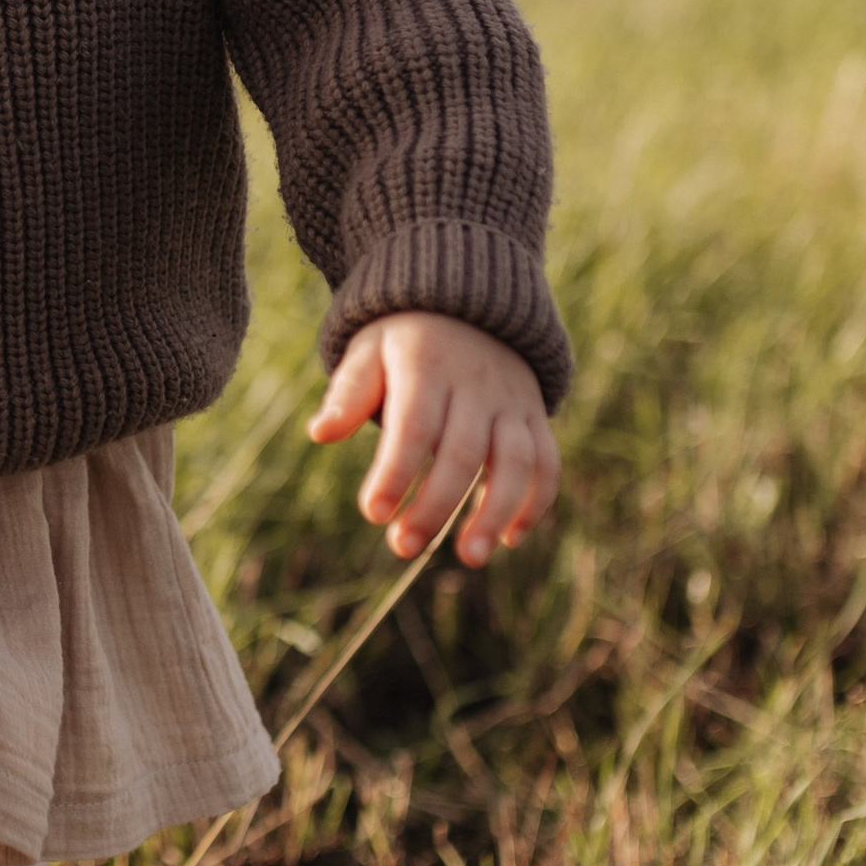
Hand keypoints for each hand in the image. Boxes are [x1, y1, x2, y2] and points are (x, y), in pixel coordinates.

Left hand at [307, 312, 557, 566]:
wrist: (470, 306)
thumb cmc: (404, 343)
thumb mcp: (369, 351)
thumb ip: (349, 392)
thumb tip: (320, 433)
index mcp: (427, 367)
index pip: (413, 425)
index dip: (396, 471)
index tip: (373, 513)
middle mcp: (475, 385)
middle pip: (461, 452)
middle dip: (435, 505)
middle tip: (403, 548)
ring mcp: (511, 402)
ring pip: (514, 461)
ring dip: (496, 512)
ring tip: (471, 558)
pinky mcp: (534, 418)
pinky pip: (545, 461)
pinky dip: (535, 501)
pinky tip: (510, 539)